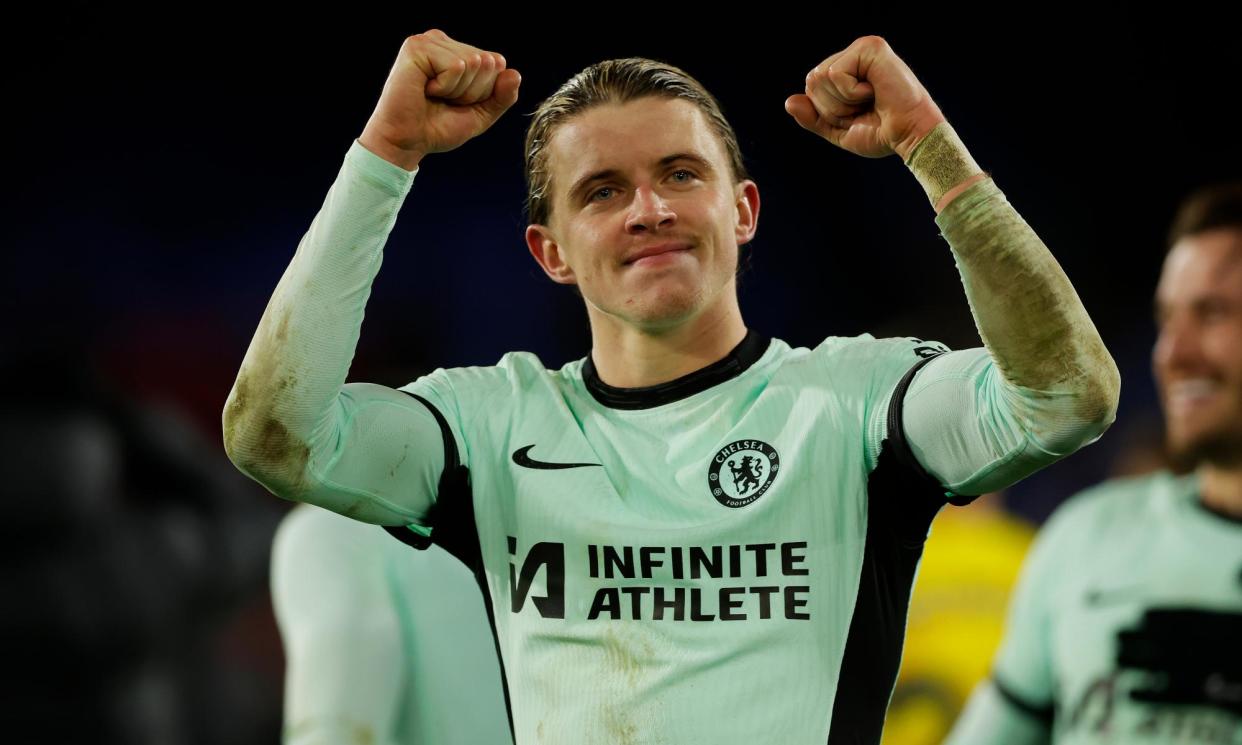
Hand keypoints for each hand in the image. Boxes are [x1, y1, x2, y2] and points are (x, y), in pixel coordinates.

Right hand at [359, 30, 520, 168]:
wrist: (407, 143)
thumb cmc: (437, 128)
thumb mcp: (480, 114)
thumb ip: (502, 96)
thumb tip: (514, 73)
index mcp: (457, 52)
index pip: (497, 63)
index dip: (484, 92)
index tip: (456, 102)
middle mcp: (443, 42)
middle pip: (487, 62)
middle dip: (472, 92)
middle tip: (443, 101)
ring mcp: (429, 41)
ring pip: (473, 63)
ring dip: (457, 91)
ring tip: (433, 96)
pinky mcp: (417, 47)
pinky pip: (456, 66)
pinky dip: (445, 87)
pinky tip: (424, 90)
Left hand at [785, 36, 944, 160]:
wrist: (909, 136)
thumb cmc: (881, 133)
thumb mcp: (838, 129)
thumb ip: (813, 118)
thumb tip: (789, 102)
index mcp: (847, 71)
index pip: (811, 87)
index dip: (826, 111)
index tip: (856, 115)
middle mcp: (854, 55)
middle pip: (812, 80)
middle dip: (832, 106)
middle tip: (863, 108)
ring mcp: (863, 49)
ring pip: (820, 77)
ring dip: (842, 101)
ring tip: (870, 100)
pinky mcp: (871, 48)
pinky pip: (835, 74)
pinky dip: (851, 93)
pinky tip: (874, 91)